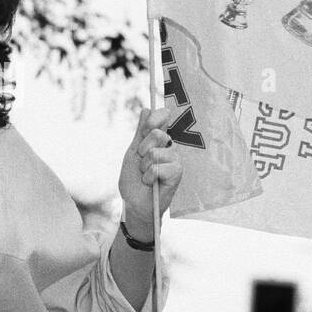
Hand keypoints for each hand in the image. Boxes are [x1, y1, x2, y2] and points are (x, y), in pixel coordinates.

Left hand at [117, 107, 182, 235]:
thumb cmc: (134, 179)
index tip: (145, 130)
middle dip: (142, 150)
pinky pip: (159, 167)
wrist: (135, 203)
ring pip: (155, 152)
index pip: (162, 115)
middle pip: (156, 133)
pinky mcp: (178, 173)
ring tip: (146, 176)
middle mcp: (170, 146)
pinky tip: (151, 183)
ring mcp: (175, 159)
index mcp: (159, 138)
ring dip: (144, 167)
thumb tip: (146, 108)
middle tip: (142, 163)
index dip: (153, 119)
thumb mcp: (133, 152)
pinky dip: (149, 177)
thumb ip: (140, 132)